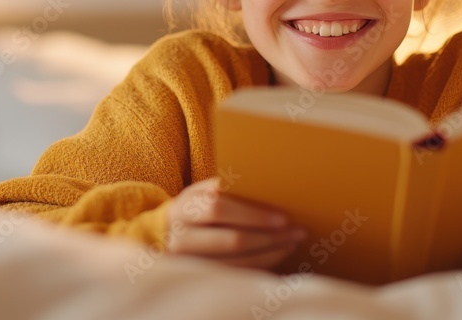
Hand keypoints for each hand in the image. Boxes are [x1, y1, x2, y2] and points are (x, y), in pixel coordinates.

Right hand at [166, 178, 305, 268]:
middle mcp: (181, 238)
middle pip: (232, 240)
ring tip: (292, 243)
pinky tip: (278, 254)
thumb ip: (224, 188)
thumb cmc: (194, 209)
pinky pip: (237, 275)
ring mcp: (189, 263)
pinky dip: (262, 266)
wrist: (164, 236)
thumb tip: (268, 183)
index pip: (218, 210)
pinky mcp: (200, 279)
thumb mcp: (200, 193)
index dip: (252, 215)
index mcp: (183, 208)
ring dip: (272, 253)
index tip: (283, 217)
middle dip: (270, 237)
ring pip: (238, 262)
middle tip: (297, 232)